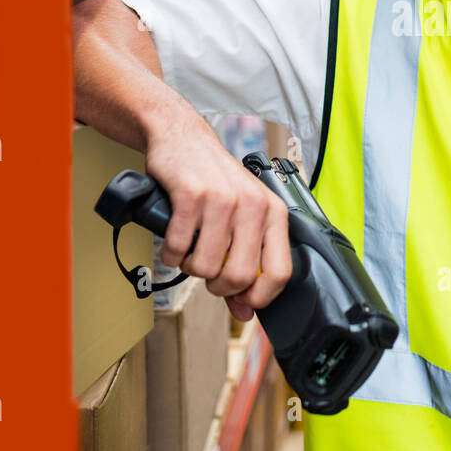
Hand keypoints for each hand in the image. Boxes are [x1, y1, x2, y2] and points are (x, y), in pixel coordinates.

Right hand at [144, 116, 290, 321]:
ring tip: (190, 247)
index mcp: (273, 213)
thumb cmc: (215, 182)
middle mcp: (253, 206)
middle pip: (238, 276)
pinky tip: (173, 238)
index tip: (242, 300)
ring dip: (189, 266)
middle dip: (216, 285)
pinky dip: (170, 253)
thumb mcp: (241, 218)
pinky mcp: (191, 195)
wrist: (183, 138)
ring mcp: (222, 199)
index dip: (260, 297)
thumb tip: (246, 311)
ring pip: (204, 267)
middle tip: (207, 270)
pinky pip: (177, 248)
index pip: (280, 272)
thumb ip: (246, 264)